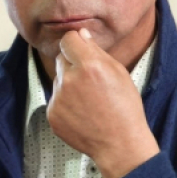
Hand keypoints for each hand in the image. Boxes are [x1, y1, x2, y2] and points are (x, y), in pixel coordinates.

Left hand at [48, 29, 159, 177]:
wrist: (119, 143)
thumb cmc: (125, 106)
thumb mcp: (118, 73)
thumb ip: (96, 51)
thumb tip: (80, 34)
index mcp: (89, 65)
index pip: (68, 39)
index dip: (75, 42)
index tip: (80, 47)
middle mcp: (69, 80)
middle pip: (61, 58)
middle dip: (73, 64)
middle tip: (91, 80)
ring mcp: (58, 98)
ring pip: (58, 79)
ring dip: (69, 84)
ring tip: (89, 100)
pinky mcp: (51, 114)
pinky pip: (55, 99)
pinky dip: (65, 103)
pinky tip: (82, 113)